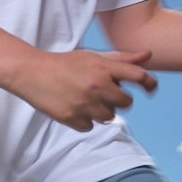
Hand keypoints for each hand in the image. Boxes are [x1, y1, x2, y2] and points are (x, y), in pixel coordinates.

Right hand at [10, 47, 155, 130]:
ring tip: (86, 100)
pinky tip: (74, 108)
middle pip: (126, 102)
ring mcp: (84, 103)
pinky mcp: (71, 118)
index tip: (150, 88)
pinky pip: (90, 126)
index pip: (139, 76)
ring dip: (102, 111)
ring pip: (109, 116)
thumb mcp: (92, 56)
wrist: (31, 72)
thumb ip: (122, 59)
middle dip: (119, 100)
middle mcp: (96, 86)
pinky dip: (85, 120)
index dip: (149, 83)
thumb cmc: (65, 63)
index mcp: (103, 68)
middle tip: (105, 94)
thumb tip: (149, 55)